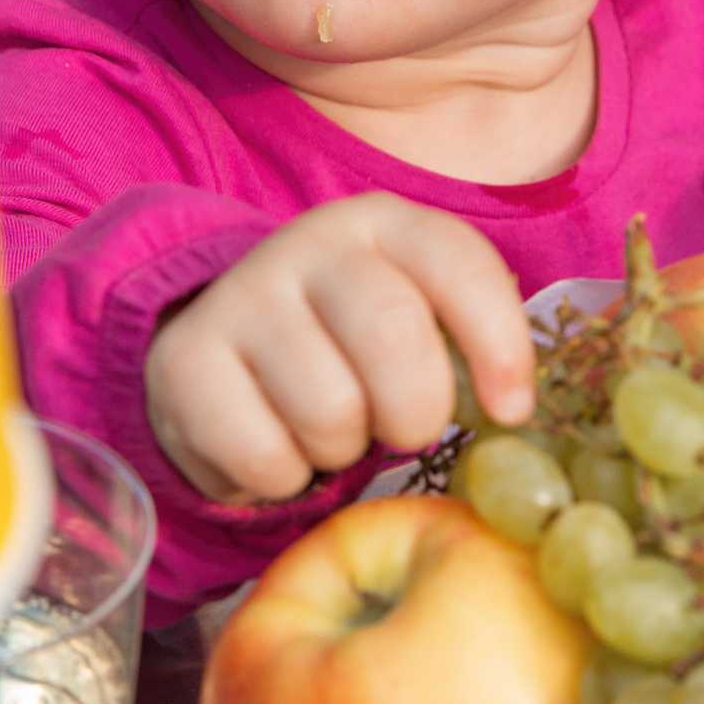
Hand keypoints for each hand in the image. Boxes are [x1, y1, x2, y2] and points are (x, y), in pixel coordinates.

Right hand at [146, 192, 533, 502]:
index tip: (509, 412)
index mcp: (385, 224)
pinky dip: (281, 479)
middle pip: (394, 336)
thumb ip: (474, 341)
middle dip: (415, 412)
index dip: (500, 346)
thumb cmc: (350, 344)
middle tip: (401, 429)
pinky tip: (274, 447)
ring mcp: (242, 296)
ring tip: (329, 430)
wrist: (223, 346)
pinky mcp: (185, 360)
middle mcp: (311, 242)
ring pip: (330, 408)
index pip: (460, 265)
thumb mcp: (418, 316)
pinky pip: (263, 455)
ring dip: (342, 450)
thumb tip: (518, 411)